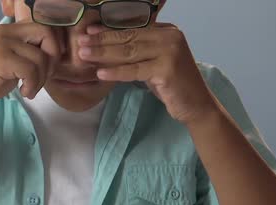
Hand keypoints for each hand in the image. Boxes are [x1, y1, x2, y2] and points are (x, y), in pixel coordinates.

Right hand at [0, 21, 63, 116]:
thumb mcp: (10, 61)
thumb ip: (28, 53)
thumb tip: (55, 54)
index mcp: (9, 29)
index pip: (44, 27)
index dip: (54, 47)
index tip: (48, 68)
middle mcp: (6, 32)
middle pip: (46, 34)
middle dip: (52, 60)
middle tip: (43, 78)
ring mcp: (2, 44)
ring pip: (41, 58)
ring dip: (41, 79)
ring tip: (30, 90)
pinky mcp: (1, 59)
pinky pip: (31, 70)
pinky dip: (32, 86)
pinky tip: (24, 92)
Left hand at [77, 23, 216, 124]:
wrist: (195, 105)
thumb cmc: (170, 85)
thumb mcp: (152, 63)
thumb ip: (135, 52)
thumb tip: (103, 47)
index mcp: (166, 31)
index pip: (132, 29)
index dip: (108, 30)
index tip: (88, 32)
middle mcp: (170, 37)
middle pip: (128, 38)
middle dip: (101, 41)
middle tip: (80, 42)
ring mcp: (170, 52)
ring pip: (129, 52)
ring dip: (103, 54)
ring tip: (84, 55)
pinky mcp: (167, 69)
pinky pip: (134, 70)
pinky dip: (116, 72)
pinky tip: (100, 73)